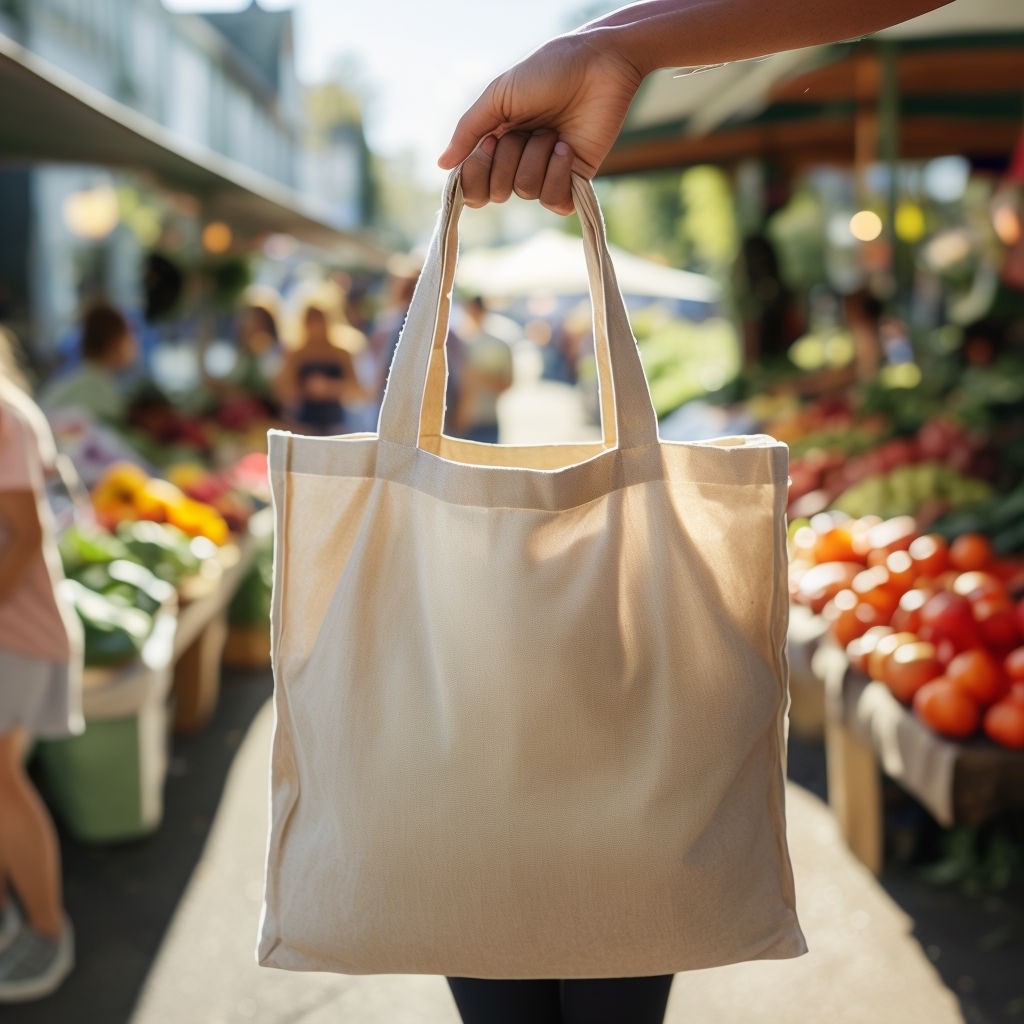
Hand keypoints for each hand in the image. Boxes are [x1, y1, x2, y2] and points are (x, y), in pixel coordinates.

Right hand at [438, 35, 643, 214]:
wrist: (598, 65)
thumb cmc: (548, 72)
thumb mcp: (499, 95)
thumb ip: (469, 130)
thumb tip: (442, 165)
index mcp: (496, 143)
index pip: (473, 186)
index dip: (476, 174)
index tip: (489, 142)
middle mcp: (518, 163)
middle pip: (496, 193)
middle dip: (508, 159)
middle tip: (526, 130)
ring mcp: (546, 173)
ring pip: (525, 191)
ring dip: (537, 156)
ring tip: (553, 131)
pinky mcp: (573, 181)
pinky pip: (553, 201)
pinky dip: (557, 174)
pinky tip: (565, 148)